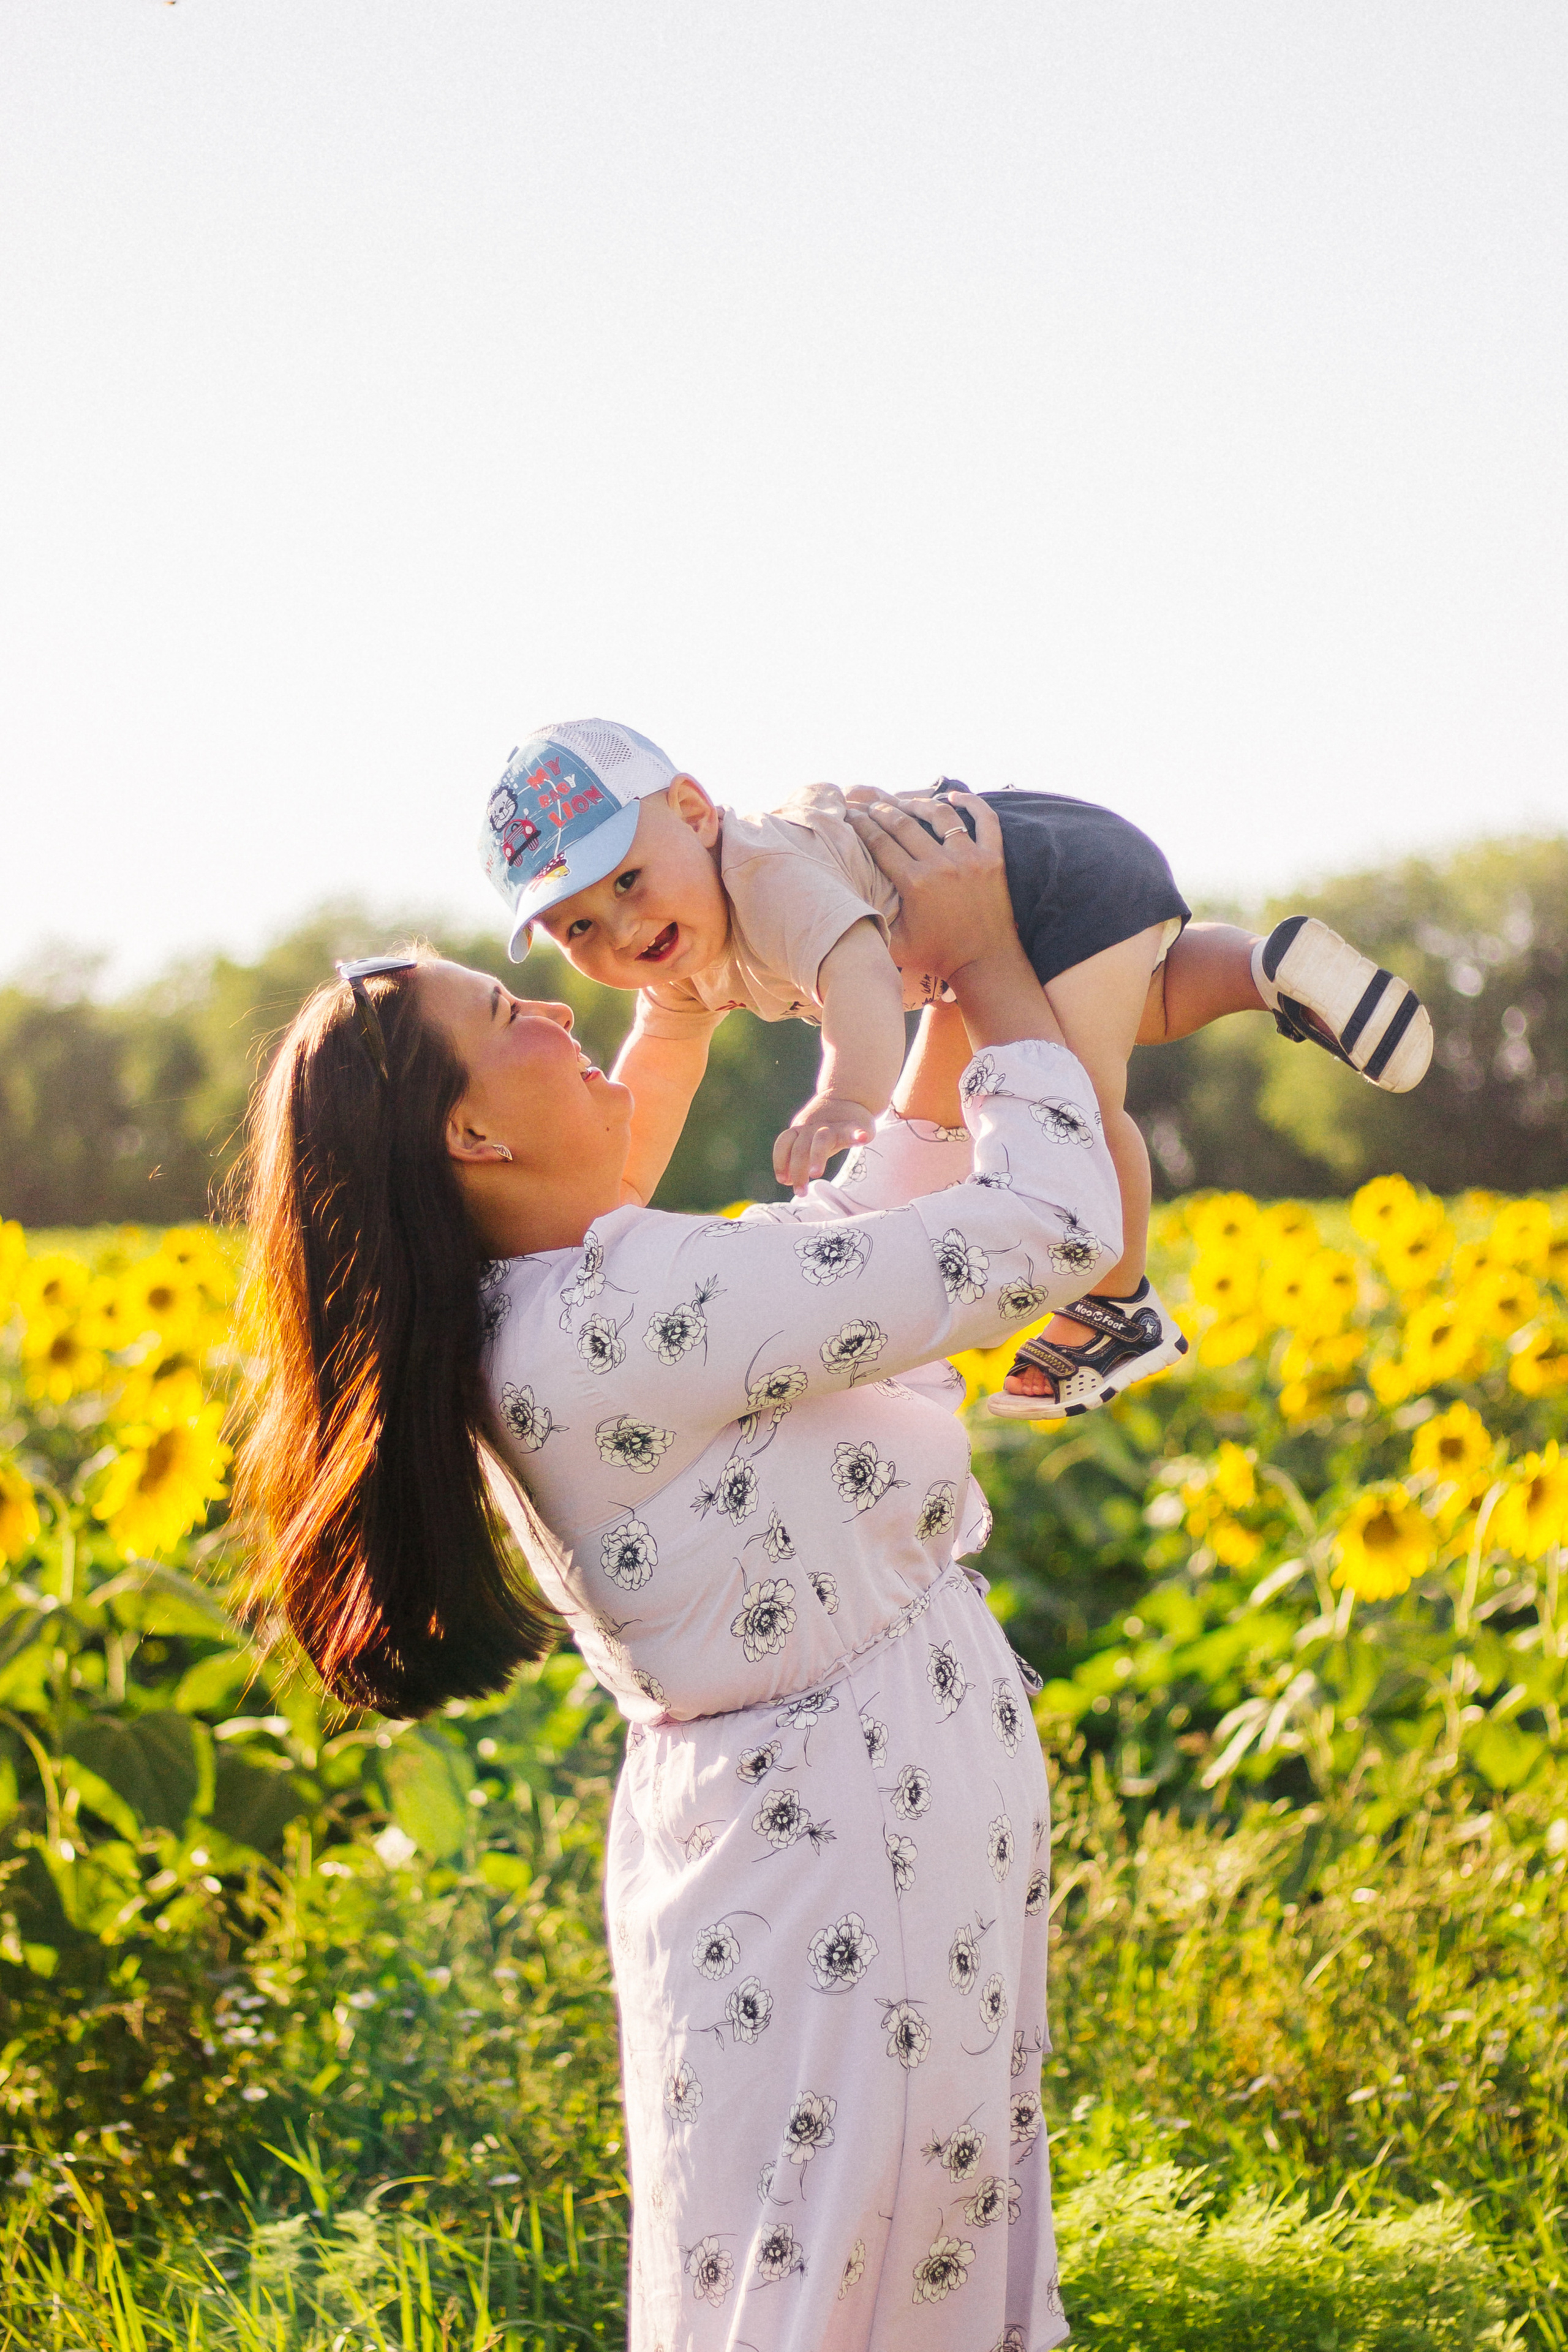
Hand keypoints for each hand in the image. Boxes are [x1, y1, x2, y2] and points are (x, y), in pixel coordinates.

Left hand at [773, 1095, 877, 1194]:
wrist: (848, 1097)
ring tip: (816, 1174)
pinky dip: (858, 1135)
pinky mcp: (854, 1127)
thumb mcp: (808, 1140)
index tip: (784, 1180)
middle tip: (800, 1192)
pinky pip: (854, 1131)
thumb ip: (796, 1158)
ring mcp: (833, 1126)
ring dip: (817, 1157)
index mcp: (800, 1130)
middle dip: (798, 1170)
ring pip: (821, 1140)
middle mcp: (813, 1127)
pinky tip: (862, 1139)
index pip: (784, 1143)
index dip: (780, 1161)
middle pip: (801, 1148)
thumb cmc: (824, 1128)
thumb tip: (786, 1180)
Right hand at [843, 790, 1013, 985]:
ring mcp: (970, 858)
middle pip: (903, 824)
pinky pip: (985, 820)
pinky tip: (956, 796)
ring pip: (941, 814)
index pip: (880, 843)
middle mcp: (941, 865)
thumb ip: (871, 922)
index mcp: (915, 883)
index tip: (851, 814)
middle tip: (870, 804)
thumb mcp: (895, 945)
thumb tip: (843, 906)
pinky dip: (972, 804)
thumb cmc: (937, 957)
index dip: (861, 825)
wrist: (985, 963)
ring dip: (919, 803)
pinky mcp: (994, 859)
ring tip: (905, 801)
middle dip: (881, 811)